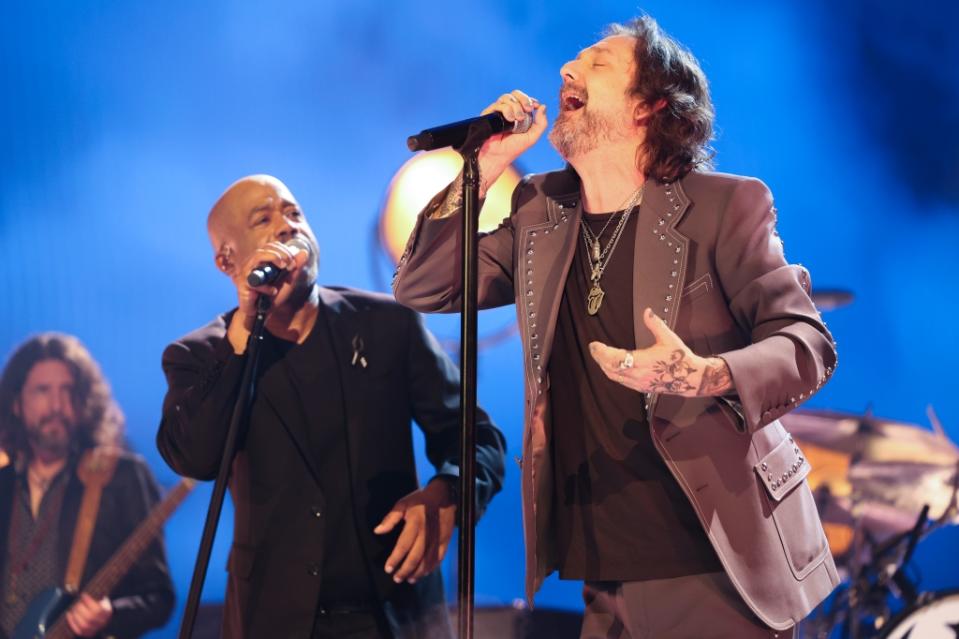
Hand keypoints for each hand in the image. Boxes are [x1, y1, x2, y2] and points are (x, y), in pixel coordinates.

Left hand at [65, 593, 111, 636]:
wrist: (101, 617)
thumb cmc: (99, 605)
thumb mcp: (101, 599)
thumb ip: (97, 596)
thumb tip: (86, 590)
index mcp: (107, 613)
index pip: (98, 609)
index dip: (89, 602)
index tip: (83, 595)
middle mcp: (102, 623)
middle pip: (90, 617)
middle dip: (81, 609)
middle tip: (77, 603)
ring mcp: (95, 630)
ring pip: (84, 625)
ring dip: (76, 615)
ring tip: (73, 608)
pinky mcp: (87, 633)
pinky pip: (78, 630)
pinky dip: (72, 622)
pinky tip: (69, 614)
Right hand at [226, 241, 309, 352]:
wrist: (261, 314)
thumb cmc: (272, 296)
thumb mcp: (288, 281)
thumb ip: (295, 268)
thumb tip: (304, 252)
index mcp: (262, 261)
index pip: (272, 246)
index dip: (284, 250)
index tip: (294, 261)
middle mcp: (252, 264)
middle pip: (264, 249)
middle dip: (281, 253)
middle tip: (290, 263)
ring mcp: (246, 273)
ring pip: (257, 257)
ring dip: (273, 258)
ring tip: (285, 267)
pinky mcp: (242, 285)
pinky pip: (254, 281)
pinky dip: (265, 286)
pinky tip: (273, 292)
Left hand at [374, 479, 455, 583]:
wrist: (444, 495)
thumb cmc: (420, 500)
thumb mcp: (402, 504)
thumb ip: (390, 518)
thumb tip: (377, 531)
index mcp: (415, 524)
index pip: (403, 546)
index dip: (395, 559)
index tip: (388, 569)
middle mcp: (426, 533)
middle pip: (415, 557)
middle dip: (405, 570)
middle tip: (396, 578)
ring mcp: (437, 538)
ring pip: (427, 560)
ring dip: (417, 572)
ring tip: (409, 579)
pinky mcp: (445, 540)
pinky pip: (438, 558)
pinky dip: (431, 567)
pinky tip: (424, 573)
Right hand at [477, 90, 547, 192]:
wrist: (498, 155)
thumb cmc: (514, 148)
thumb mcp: (532, 137)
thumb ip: (541, 123)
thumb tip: (543, 106)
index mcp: (519, 115)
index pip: (524, 99)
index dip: (529, 100)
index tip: (534, 106)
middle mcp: (509, 111)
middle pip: (516, 94)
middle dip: (524, 99)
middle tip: (528, 109)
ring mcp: (498, 112)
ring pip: (507, 97)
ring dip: (515, 106)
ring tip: (517, 119)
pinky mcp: (489, 113)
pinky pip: (498, 104)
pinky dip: (506, 109)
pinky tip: (509, 119)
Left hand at [589, 308, 733, 396]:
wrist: (690, 378)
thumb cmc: (680, 358)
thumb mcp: (669, 338)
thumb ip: (655, 324)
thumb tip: (647, 311)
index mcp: (644, 362)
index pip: (616, 358)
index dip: (602, 352)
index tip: (594, 344)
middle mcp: (639, 375)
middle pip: (610, 369)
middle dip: (599, 358)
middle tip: (593, 348)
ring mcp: (639, 383)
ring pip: (614, 376)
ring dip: (604, 366)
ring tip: (599, 355)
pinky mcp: (641, 388)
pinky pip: (621, 381)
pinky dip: (612, 372)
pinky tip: (610, 365)